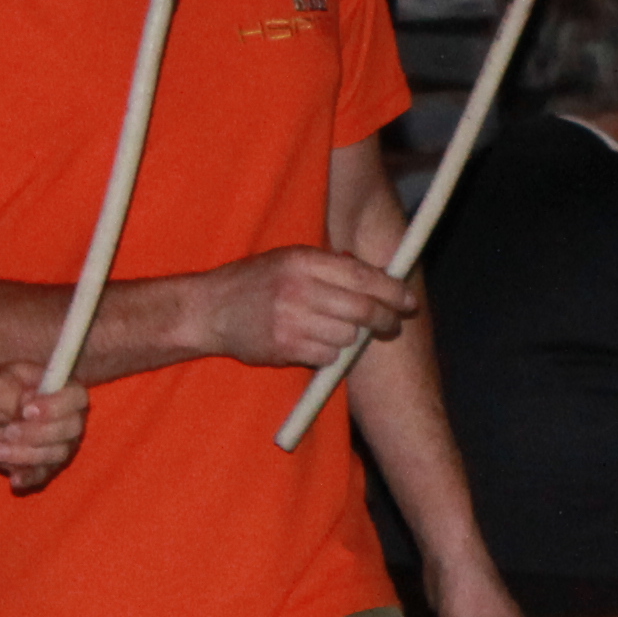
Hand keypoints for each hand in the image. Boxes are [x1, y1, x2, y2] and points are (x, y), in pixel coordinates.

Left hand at [0, 360, 90, 496]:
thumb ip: (13, 393)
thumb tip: (28, 404)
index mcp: (63, 390)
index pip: (77, 397)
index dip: (56, 406)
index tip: (27, 410)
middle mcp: (70, 418)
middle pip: (71, 429)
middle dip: (38, 433)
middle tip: (9, 431)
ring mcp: (60, 443)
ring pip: (57, 454)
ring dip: (26, 454)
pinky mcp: (45, 464)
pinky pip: (44, 475)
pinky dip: (30, 477)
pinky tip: (14, 478)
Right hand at [198, 247, 414, 369]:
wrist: (208, 311)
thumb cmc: (256, 282)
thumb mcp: (290, 260)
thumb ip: (332, 266)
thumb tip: (382, 276)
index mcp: (303, 261)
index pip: (362, 276)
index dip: (392, 291)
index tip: (409, 301)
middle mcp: (298, 289)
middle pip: (362, 309)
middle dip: (385, 320)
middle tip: (392, 324)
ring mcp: (290, 320)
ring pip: (348, 336)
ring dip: (351, 337)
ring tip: (337, 330)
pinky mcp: (283, 348)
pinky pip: (327, 357)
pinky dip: (329, 354)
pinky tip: (316, 344)